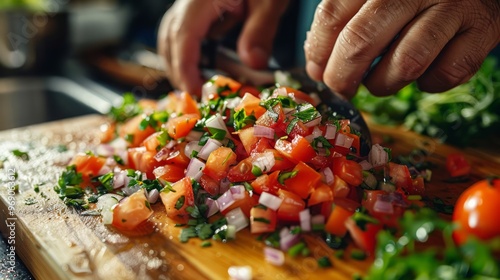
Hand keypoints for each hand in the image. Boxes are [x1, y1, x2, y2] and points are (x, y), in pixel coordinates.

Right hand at [157, 0, 288, 95]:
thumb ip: (260, 30)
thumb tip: (252, 62)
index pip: (184, 38)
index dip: (185, 69)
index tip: (194, 92)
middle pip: (169, 36)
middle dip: (177, 67)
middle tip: (192, 92)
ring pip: (173, 31)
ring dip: (180, 58)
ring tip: (196, 80)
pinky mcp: (200, 1)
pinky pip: (186, 25)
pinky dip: (191, 46)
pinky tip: (208, 57)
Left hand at [304, 0, 499, 98]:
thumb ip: (344, 18)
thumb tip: (317, 66)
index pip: (332, 15)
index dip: (318, 52)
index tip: (317, 72)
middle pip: (360, 41)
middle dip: (342, 77)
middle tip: (340, 90)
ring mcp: (451, 6)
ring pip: (405, 63)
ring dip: (383, 84)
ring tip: (378, 83)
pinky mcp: (483, 29)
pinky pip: (447, 73)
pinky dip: (429, 84)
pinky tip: (423, 77)